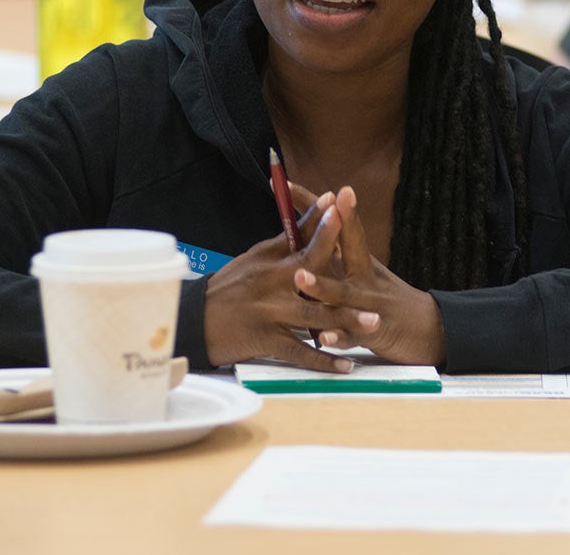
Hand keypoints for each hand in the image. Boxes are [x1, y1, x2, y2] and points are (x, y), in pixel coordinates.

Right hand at [200, 191, 382, 371]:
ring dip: (345, 320)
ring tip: (375, 323)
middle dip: (339, 266)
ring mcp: (270, 313)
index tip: (337, 204)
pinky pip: (299, 352)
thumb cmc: (228, 288)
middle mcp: (272, 284)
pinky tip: (346, 365)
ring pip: (313, 316)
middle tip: (369, 267)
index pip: (299, 238)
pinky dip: (323, 360)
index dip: (320, 223)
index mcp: (269, 261)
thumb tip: (313, 216)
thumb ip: (284, 242)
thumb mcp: (253, 260)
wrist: (194, 321)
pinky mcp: (267, 341)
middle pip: (311, 272)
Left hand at [294, 186, 446, 365]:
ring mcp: (370, 303)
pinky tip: (324, 338)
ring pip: (343, 294)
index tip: (286, 183)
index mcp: (360, 260)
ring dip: (323, 285)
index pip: (337, 225)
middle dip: (331, 229)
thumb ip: (339, 254)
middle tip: (319, 209)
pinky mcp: (374, 333)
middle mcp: (365, 276)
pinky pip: (353, 335)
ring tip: (300, 277)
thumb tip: (309, 231)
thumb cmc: (389, 299)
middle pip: (349, 248)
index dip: (314, 203)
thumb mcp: (366, 272)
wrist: (431, 329)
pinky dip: (339, 336)